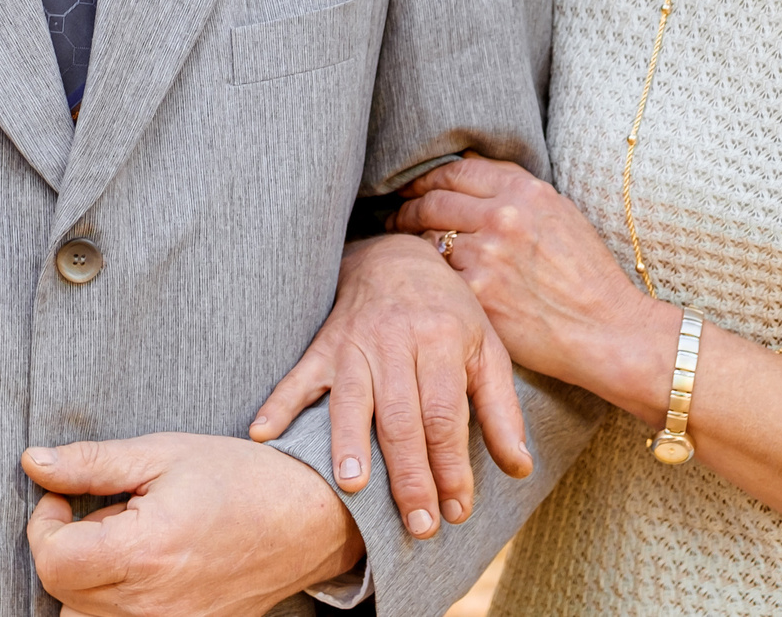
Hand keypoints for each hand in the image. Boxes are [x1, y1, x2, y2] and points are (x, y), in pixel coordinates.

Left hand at [21, 433, 362, 616]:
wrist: (308, 519)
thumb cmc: (239, 478)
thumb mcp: (162, 454)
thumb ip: (91, 463)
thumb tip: (32, 462)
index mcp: (141, 552)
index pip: (51, 561)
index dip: (44, 524)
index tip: (64, 498)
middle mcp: (149, 605)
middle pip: (62, 594)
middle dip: (66, 551)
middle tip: (105, 515)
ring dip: (88, 583)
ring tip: (126, 544)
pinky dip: (118, 601)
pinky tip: (146, 567)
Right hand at [249, 233, 529, 538]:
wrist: (396, 256)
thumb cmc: (448, 312)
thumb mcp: (487, 348)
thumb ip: (501, 410)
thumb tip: (519, 470)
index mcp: (442, 341)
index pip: (446, 415)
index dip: (451, 465)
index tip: (457, 511)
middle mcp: (397, 342)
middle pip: (402, 417)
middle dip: (410, 476)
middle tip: (418, 525)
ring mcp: (355, 343)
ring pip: (352, 399)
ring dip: (349, 443)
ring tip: (352, 487)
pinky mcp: (323, 345)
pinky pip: (297, 376)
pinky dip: (279, 404)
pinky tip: (262, 433)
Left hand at [391, 154, 679, 421]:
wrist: (607, 329)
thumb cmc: (587, 275)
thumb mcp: (560, 213)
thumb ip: (515, 190)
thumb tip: (468, 166)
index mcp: (526, 190)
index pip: (455, 170)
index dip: (425, 178)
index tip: (412, 189)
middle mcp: (504, 215)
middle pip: (432, 199)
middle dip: (407, 207)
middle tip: (394, 217)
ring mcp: (488, 254)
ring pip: (427, 237)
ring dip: (412, 243)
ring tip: (405, 251)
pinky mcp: (478, 293)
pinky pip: (437, 275)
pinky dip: (428, 277)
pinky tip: (424, 283)